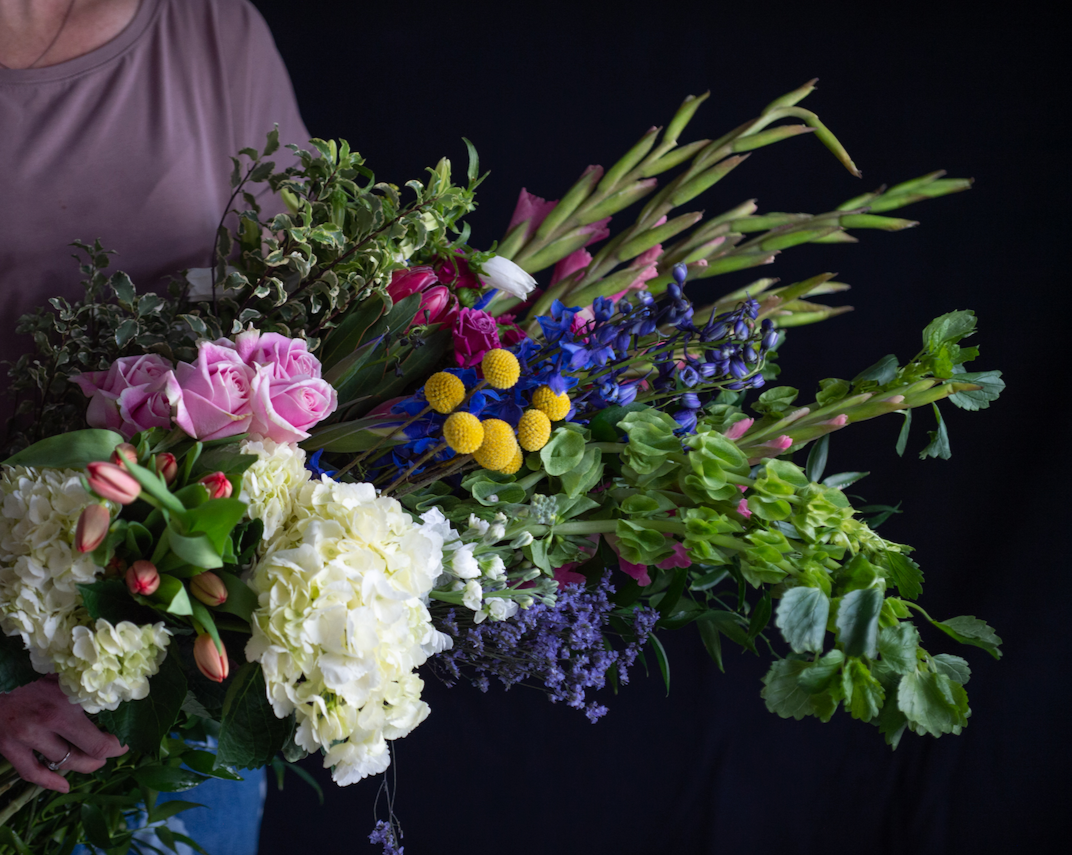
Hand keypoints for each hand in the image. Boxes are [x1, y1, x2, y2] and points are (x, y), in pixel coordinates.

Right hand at [0, 675, 127, 792]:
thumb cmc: (31, 671)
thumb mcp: (63, 672)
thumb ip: (85, 684)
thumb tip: (119, 686)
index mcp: (64, 705)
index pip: (98, 741)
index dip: (116, 747)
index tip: (124, 742)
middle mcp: (44, 725)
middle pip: (83, 755)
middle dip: (103, 756)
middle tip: (112, 751)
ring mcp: (25, 739)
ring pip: (61, 764)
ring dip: (81, 765)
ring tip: (94, 761)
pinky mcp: (8, 748)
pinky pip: (31, 773)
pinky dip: (49, 782)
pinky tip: (64, 786)